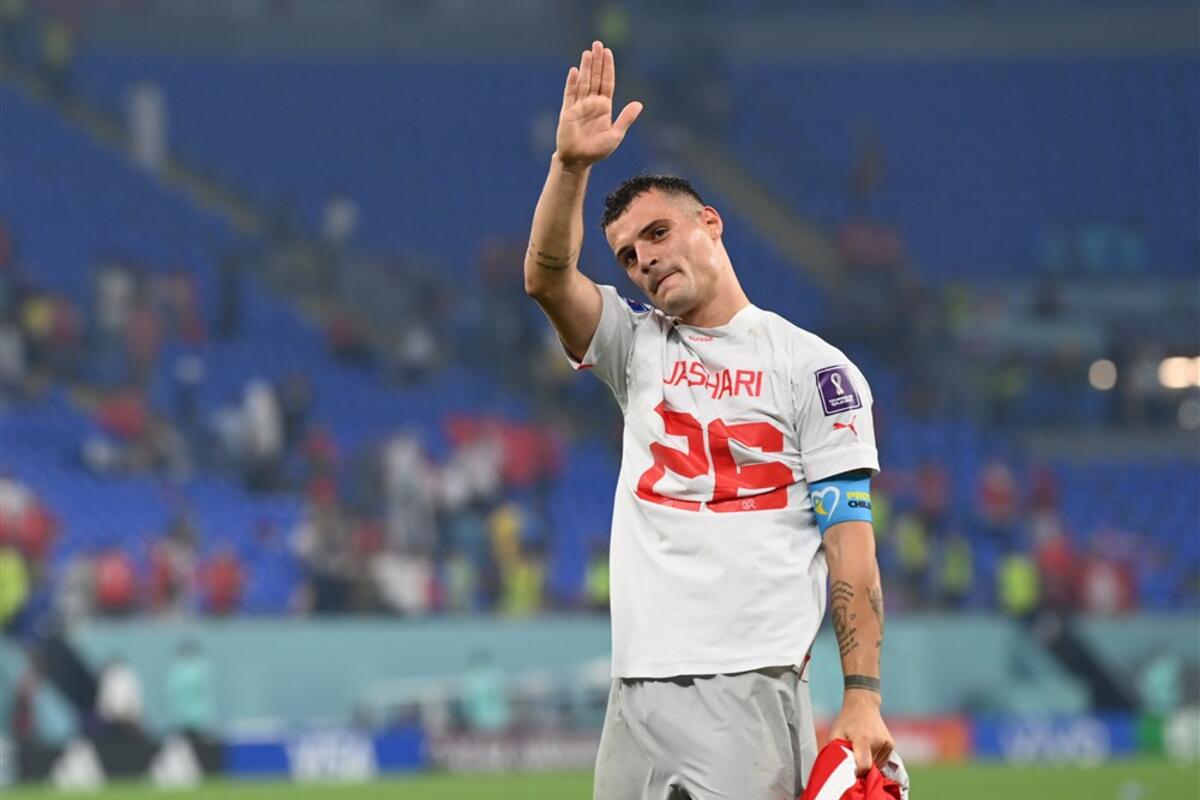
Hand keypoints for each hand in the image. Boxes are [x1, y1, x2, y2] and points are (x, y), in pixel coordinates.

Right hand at [555, 40, 642, 172]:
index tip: (608, 53)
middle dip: (597, 61)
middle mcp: (592, 103)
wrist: (578, 161)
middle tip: (597, 44)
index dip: (608, 68)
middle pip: (595, 78)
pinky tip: (575, 71)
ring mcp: (579, 106)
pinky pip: (570, 94)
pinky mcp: (568, 111)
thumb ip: (626, 118)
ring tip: (588, 52)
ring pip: (584, 82)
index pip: (607, 82)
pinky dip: (572, 83)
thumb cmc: (597, 150)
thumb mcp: (616, 134)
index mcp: (604, 107)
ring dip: (586, 67)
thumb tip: (639, 104)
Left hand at [828, 691, 893, 775]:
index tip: (852, 771)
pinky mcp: (891, 743)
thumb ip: (837, 752)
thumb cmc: (846, 721)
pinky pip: (883, 759)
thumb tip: (838, 769)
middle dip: (862, 767)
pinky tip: (869, 747)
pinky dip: (875, 758)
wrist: (863, 704)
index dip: (858, 772)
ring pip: (877, 764)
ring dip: (869, 762)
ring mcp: (886, 742)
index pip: (864, 767)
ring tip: (861, 750)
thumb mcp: (835, 734)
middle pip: (871, 767)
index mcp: (862, 740)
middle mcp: (877, 742)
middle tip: (854, 759)